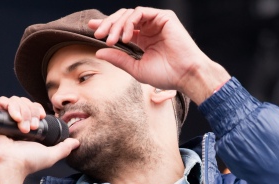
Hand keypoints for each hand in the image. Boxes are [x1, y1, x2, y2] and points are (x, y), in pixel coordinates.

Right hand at [0, 96, 79, 183]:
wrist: (9, 165)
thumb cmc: (27, 162)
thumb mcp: (50, 155)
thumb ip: (64, 148)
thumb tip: (76, 143)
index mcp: (26, 127)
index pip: (33, 108)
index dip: (38, 109)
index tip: (42, 117)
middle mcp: (14, 122)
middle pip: (25, 103)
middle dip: (32, 112)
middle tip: (32, 128)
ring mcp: (3, 119)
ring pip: (16, 101)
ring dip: (23, 112)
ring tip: (24, 128)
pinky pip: (2, 101)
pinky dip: (11, 106)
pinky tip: (16, 119)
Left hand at [88, 7, 229, 103]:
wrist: (185, 75)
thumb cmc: (166, 75)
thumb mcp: (136, 68)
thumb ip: (118, 59)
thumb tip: (99, 53)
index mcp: (144, 40)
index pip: (122, 28)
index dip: (107, 26)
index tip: (93, 29)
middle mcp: (150, 29)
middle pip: (123, 19)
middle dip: (108, 25)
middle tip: (98, 35)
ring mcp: (157, 22)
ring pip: (129, 14)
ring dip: (117, 25)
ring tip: (112, 40)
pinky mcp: (164, 17)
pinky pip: (140, 13)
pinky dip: (129, 23)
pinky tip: (126, 37)